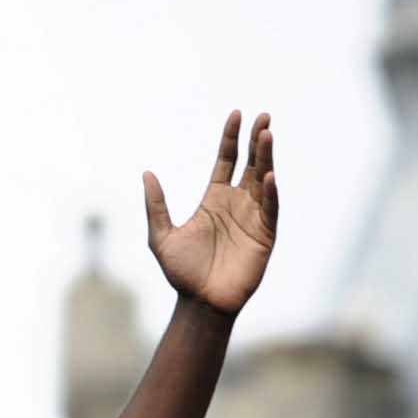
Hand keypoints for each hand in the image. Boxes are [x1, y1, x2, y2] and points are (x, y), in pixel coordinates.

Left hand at [143, 112, 278, 315]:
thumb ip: (156, 206)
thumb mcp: (161, 236)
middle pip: (250, 164)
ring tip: (267, 134)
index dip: (232, 138)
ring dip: (266, 158)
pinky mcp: (264, 236)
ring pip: (263, 181)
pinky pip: (270, 210)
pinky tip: (269, 176)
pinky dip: (271, 193)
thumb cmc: (181, 273)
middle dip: (257, 140)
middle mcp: (237, 204)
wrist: (199, 303)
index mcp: (214, 199)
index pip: (226, 160)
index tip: (236, 114)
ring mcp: (253, 218)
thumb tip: (147, 174)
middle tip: (264, 116)